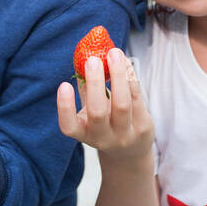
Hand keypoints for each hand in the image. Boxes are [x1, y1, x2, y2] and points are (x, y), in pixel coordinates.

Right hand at [56, 47, 153, 161]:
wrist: (130, 151)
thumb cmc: (105, 122)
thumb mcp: (90, 110)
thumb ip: (86, 87)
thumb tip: (83, 54)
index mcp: (83, 134)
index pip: (69, 127)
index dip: (64, 107)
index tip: (64, 85)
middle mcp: (103, 138)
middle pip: (98, 112)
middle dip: (95, 84)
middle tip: (92, 60)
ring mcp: (124, 134)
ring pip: (121, 104)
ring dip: (118, 75)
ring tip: (114, 53)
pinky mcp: (142, 127)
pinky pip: (137, 98)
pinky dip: (130, 77)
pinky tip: (125, 62)